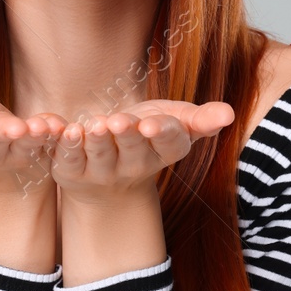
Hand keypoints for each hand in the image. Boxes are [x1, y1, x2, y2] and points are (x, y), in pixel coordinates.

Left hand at [51, 99, 234, 203]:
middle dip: (127, 135)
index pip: (169, 144)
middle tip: (119, 122)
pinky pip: (66, 159)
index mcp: (163, 152)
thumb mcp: (174, 123)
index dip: (162, 134)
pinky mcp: (71, 171)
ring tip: (92, 126)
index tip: (154, 125)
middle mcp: (134, 166)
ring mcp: (102, 172)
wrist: (108, 176)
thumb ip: (200, 119)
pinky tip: (61, 129)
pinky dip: (63, 144)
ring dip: (95, 141)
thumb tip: (229, 113)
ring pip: (99, 155)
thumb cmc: (147, 136)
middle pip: (133, 150)